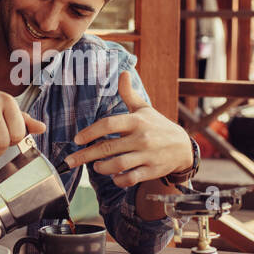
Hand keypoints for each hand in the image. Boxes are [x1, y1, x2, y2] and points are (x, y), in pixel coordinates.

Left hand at [64, 70, 193, 187]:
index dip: (90, 132)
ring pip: (117, 165)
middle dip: (85, 155)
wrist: (183, 147)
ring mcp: (147, 155)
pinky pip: (130, 179)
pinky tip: (113, 176)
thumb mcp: (144, 108)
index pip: (108, 124)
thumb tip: (123, 73)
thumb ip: (129, 93)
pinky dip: (118, 180)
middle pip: (108, 148)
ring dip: (101, 168)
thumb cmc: (158, 126)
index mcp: (137, 121)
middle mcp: (141, 138)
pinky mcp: (151, 170)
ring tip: (96, 166)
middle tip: (70, 161)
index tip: (77, 139)